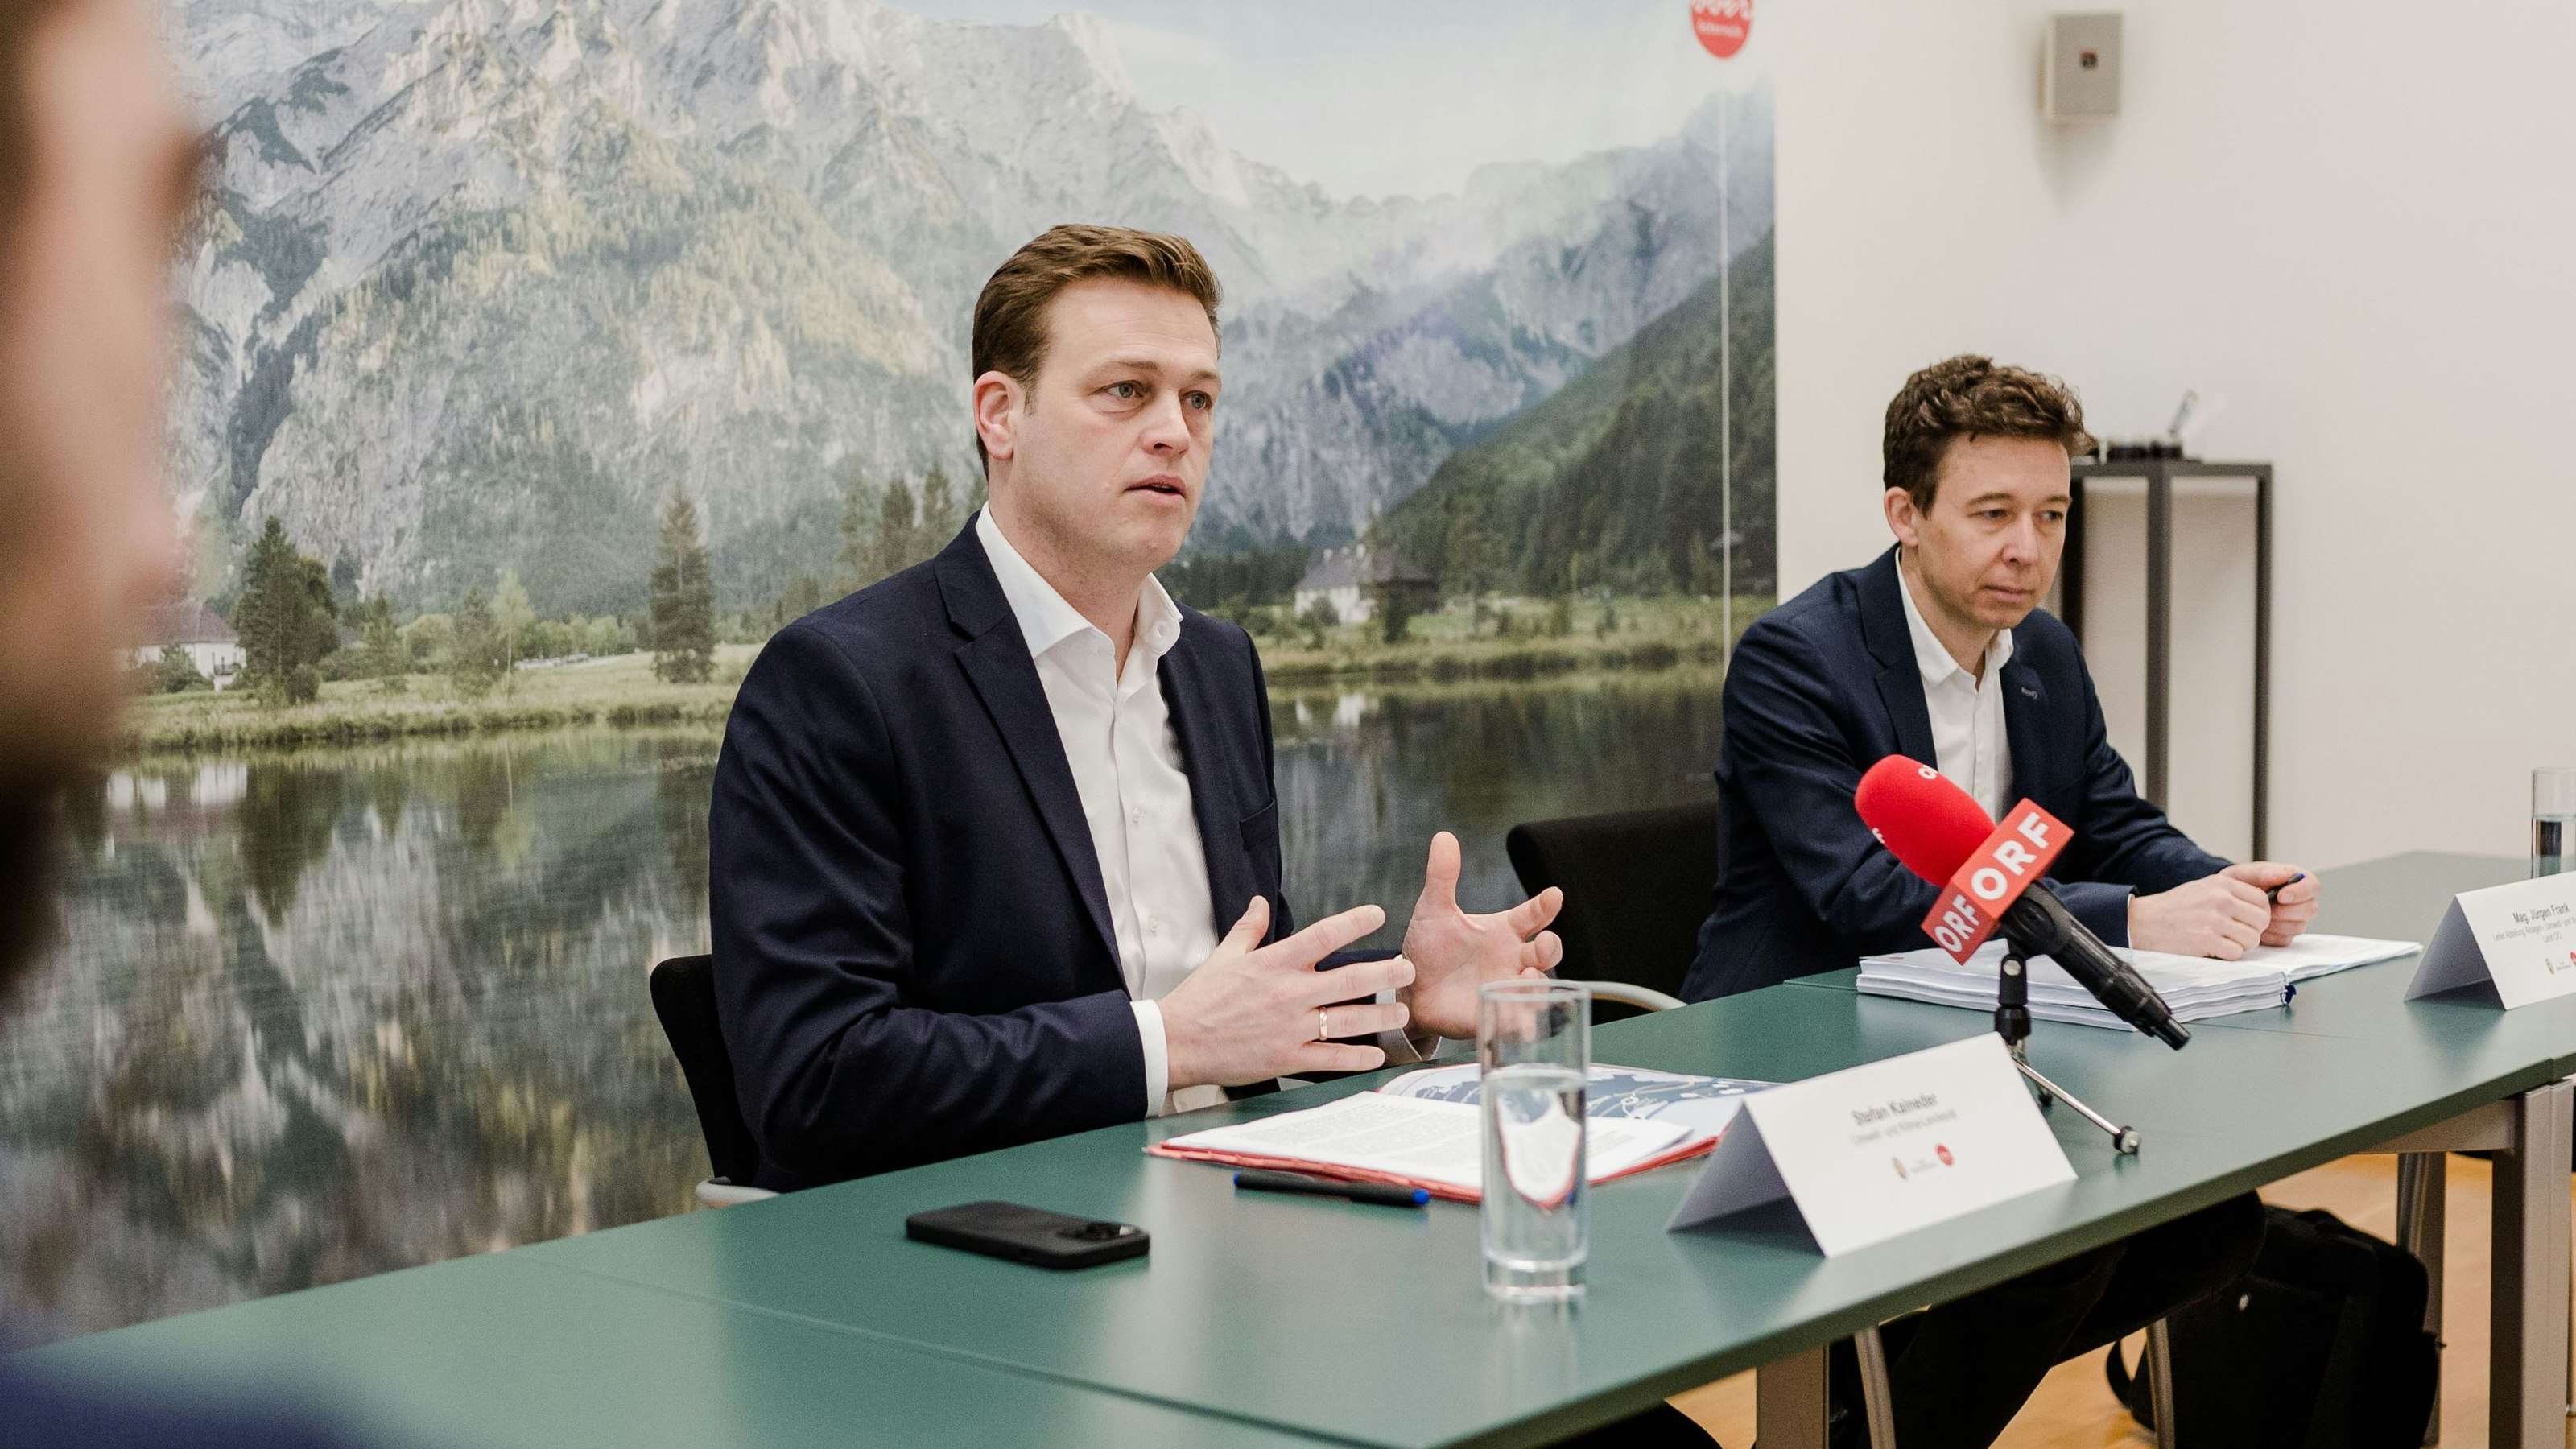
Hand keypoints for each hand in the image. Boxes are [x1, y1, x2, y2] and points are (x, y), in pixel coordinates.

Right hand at [1160, 898, 1412, 1089]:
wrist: (1177, 1041)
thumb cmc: (1200, 998)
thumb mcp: (1224, 955)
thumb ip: (1249, 929)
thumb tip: (1260, 903)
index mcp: (1274, 963)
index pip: (1323, 936)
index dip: (1354, 922)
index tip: (1377, 914)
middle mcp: (1288, 992)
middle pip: (1349, 979)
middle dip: (1385, 973)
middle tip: (1409, 969)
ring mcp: (1290, 1027)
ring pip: (1348, 1019)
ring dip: (1380, 1015)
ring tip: (1403, 1011)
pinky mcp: (1287, 1057)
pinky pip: (1330, 1057)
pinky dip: (1356, 1056)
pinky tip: (1376, 1053)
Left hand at [1397, 831, 1564, 1041]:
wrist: (1410, 990)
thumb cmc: (1429, 948)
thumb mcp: (1433, 911)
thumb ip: (1442, 877)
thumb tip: (1443, 837)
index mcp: (1504, 931)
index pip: (1533, 914)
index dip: (1545, 905)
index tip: (1553, 896)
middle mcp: (1512, 959)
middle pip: (1547, 952)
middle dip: (1551, 947)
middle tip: (1545, 944)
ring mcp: (1506, 988)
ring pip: (1538, 988)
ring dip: (1538, 985)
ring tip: (1527, 979)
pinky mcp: (1494, 1014)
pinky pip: (1518, 1020)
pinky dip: (1523, 1020)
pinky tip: (1519, 1018)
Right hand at [2127, 872, 2270, 958]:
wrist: (2143, 921)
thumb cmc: (2174, 908)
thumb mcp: (2203, 888)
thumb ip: (2231, 892)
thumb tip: (2262, 906)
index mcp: (2221, 884)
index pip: (2262, 900)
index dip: (2259, 915)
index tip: (2248, 921)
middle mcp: (2220, 899)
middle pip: (2261, 921)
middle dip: (2252, 931)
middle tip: (2235, 934)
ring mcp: (2214, 919)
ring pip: (2252, 939)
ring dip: (2239, 945)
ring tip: (2221, 941)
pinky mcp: (2206, 940)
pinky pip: (2235, 953)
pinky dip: (2226, 955)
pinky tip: (2212, 948)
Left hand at [2223, 861, 2319, 946]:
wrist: (2227, 901)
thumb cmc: (2240, 883)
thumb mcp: (2245, 874)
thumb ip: (2264, 873)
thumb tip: (2285, 875)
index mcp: (2296, 880)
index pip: (2313, 886)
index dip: (2301, 892)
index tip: (2281, 896)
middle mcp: (2301, 901)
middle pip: (2310, 909)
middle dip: (2287, 911)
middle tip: (2267, 909)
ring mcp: (2295, 920)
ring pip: (2298, 926)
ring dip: (2277, 923)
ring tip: (2258, 915)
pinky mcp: (2285, 935)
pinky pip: (2284, 939)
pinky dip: (2270, 935)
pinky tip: (2257, 926)